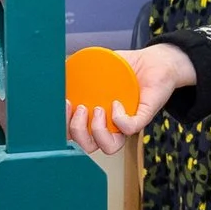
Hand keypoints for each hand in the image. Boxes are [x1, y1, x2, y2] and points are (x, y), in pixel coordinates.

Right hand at [65, 44, 195, 155]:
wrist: (152, 62)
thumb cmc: (123, 68)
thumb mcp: (96, 67)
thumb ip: (78, 71)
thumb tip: (58, 69)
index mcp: (93, 117)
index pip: (73, 134)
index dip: (64, 126)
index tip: (63, 104)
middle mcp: (109, 126)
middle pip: (87, 146)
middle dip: (78, 131)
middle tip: (82, 109)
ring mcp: (126, 125)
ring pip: (109, 147)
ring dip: (98, 131)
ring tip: (98, 109)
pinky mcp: (143, 117)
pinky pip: (129, 129)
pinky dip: (120, 118)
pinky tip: (117, 103)